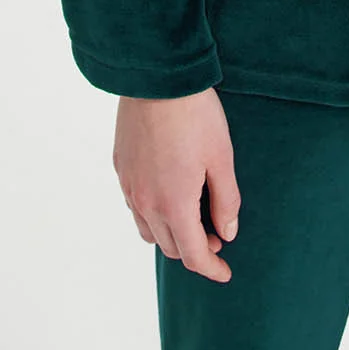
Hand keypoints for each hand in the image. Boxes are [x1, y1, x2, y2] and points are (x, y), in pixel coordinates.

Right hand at [112, 87, 241, 281]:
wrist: (157, 77)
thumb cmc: (195, 115)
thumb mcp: (222, 157)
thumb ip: (226, 201)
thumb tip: (227, 233)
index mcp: (173, 204)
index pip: (192, 255)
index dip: (211, 269)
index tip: (225, 272)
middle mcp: (146, 202)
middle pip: (169, 246)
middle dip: (194, 248)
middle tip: (215, 233)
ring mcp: (129, 185)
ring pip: (148, 229)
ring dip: (171, 232)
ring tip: (192, 216)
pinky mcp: (121, 167)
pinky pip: (135, 204)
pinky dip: (153, 212)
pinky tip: (169, 192)